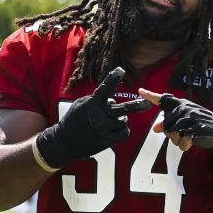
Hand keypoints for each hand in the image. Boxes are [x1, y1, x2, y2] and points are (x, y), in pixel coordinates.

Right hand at [33, 67, 151, 168]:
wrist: (64, 142)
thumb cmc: (73, 120)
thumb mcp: (80, 105)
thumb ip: (96, 100)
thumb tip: (112, 99)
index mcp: (92, 104)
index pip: (105, 88)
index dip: (114, 78)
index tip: (121, 70)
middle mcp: (99, 115)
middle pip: (124, 109)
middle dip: (137, 105)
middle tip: (148, 103)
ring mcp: (103, 129)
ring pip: (124, 121)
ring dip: (121, 120)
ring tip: (111, 122)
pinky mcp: (105, 142)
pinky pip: (124, 133)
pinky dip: (123, 131)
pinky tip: (116, 130)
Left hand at [139, 88, 212, 170]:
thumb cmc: (197, 124)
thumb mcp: (183, 121)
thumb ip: (169, 122)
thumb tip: (155, 129)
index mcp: (181, 104)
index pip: (164, 99)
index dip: (151, 96)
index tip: (140, 91)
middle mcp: (185, 108)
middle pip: (166, 123)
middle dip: (170, 132)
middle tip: (179, 133)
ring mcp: (192, 118)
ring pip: (173, 133)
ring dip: (177, 140)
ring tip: (185, 137)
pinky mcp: (198, 128)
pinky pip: (183, 141)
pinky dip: (184, 146)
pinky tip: (190, 143)